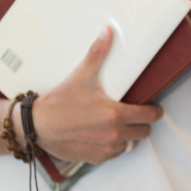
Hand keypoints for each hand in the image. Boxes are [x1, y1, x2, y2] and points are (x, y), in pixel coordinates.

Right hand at [26, 27, 162, 164]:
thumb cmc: (58, 103)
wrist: (35, 126)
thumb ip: (97, 54)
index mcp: (114, 114)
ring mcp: (104, 148)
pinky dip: (113, 146)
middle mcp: (113, 134)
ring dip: (128, 136)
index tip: (154, 108)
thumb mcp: (81, 76)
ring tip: (119, 124)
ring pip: (129, 144)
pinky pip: (114, 154)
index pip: (150, 116)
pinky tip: (104, 135)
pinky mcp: (95, 158)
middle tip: (135, 114)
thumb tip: (108, 32)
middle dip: (142, 123)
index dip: (155, 111)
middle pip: (143, 132)